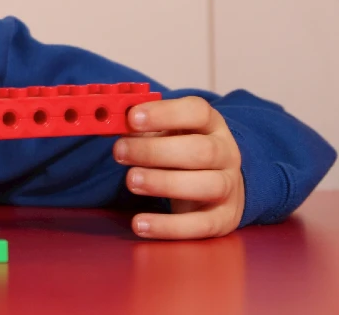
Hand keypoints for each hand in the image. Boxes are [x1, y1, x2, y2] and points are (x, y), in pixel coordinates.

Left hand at [113, 96, 244, 239]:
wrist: (219, 185)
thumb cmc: (181, 152)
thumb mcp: (166, 133)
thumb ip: (141, 128)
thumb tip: (109, 125)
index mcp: (211, 125)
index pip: (197, 112)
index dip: (165, 113)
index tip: (132, 118)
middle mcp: (226, 153)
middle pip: (201, 150)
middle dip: (156, 151)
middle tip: (119, 151)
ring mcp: (229, 187)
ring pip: (207, 185)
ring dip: (164, 183)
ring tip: (131, 180)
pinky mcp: (224, 219)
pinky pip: (201, 225)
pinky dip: (169, 227)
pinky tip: (140, 224)